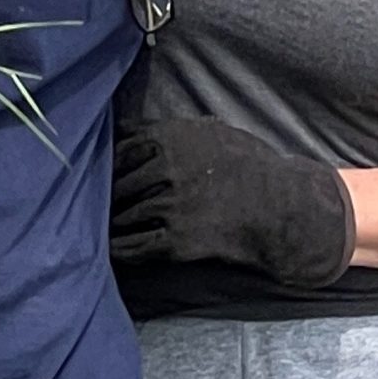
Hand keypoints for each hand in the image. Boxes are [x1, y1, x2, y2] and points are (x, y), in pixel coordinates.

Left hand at [111, 119, 355, 288]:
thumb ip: (168, 129)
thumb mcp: (211, 131)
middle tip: (96, 203)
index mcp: (171, 138)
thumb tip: (126, 129)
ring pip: (121, 215)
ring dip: (109, 222)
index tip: (102, 172)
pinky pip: (133, 246)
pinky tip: (110, 249)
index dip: (107, 163)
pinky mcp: (176, 240)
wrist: (280, 206)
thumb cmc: (249, 164)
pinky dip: (118, 248)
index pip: (119, 149)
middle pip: (116, 184)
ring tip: (101, 226)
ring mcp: (169, 206)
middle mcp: (165, 169)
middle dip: (105, 195)